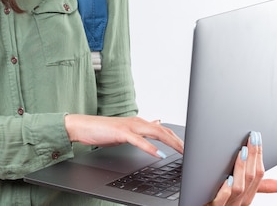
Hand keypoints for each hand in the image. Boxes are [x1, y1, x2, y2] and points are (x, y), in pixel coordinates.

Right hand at [64, 114, 183, 157]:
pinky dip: (151, 148)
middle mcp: (137, 122)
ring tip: (182, 151)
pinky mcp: (121, 133)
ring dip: (170, 142)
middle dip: (179, 141)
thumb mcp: (127, 130)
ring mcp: (130, 126)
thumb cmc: (103, 129)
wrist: (84, 126)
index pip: (164, 130)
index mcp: (139, 122)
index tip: (189, 147)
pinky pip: (139, 141)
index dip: (178, 138)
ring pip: (155, 133)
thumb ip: (143, 128)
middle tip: (192, 151)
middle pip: (164, 131)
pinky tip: (159, 154)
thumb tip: (157, 123)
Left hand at [205, 132, 276, 205]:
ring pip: (238, 188)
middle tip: (252, 138)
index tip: (257, 138)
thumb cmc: (224, 202)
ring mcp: (228, 204)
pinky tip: (226, 178)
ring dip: (241, 168)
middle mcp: (241, 201)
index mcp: (248, 195)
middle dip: (253, 156)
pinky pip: (221, 200)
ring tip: (242, 152)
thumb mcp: (244, 193)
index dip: (259, 155)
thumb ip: (261, 187)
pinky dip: (225, 189)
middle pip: (251, 178)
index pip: (258, 174)